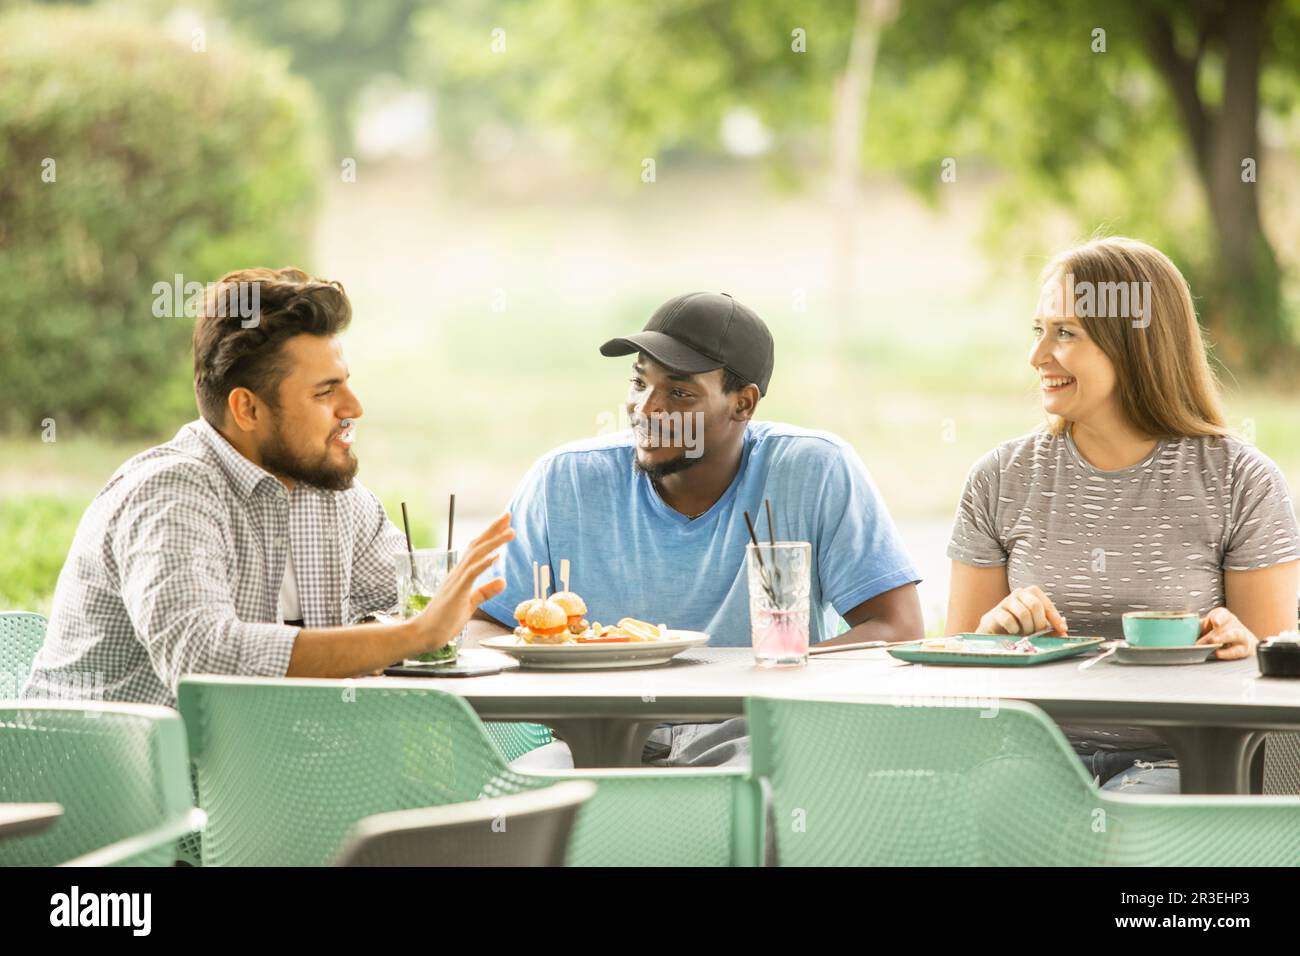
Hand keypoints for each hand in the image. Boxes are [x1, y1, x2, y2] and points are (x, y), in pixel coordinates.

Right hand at [409, 512, 513, 654]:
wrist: (424, 633)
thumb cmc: (445, 620)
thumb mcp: (471, 603)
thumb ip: (485, 592)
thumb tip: (503, 581)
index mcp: (461, 574)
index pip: (478, 549)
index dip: (491, 535)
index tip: (505, 524)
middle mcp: (458, 572)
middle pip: (477, 545)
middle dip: (493, 529)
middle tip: (508, 514)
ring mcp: (456, 581)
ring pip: (476, 555)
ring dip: (493, 542)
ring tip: (510, 531)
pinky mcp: (456, 592)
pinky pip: (470, 574)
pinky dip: (483, 564)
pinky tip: (495, 556)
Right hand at [976, 585, 1067, 635]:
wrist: (995, 635)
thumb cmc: (1019, 629)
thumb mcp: (1037, 628)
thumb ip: (1050, 629)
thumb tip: (1063, 633)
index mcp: (1031, 594)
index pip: (1046, 603)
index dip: (1055, 617)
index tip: (1061, 629)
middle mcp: (1018, 594)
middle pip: (1035, 605)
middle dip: (1039, 623)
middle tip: (1037, 633)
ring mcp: (1005, 602)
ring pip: (1023, 613)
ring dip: (1027, 628)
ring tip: (1024, 633)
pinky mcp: (994, 613)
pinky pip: (1008, 620)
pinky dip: (1014, 630)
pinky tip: (1013, 632)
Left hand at [1197, 607, 1255, 660]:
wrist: (1239, 642)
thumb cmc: (1219, 632)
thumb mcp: (1207, 627)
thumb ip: (1197, 628)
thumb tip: (1183, 633)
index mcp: (1224, 617)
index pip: (1222, 614)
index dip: (1218, 617)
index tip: (1215, 622)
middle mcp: (1234, 624)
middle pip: (1225, 627)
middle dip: (1213, 634)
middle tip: (1201, 641)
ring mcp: (1241, 636)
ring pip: (1235, 635)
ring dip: (1223, 638)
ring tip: (1213, 643)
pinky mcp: (1244, 649)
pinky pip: (1238, 650)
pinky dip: (1228, 653)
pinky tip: (1219, 654)